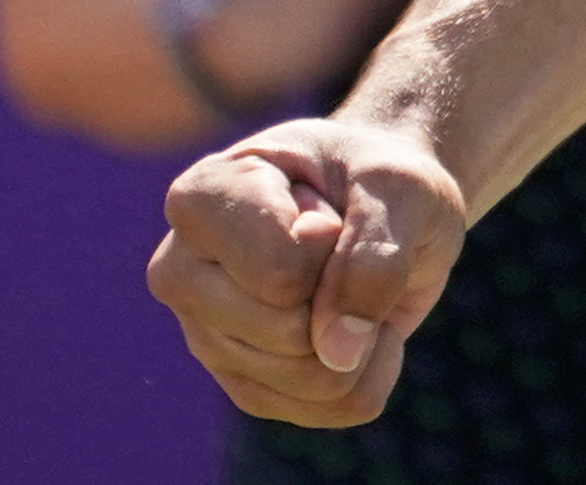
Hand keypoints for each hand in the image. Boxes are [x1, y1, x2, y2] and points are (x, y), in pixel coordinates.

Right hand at [148, 118, 466, 425]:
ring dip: (365, 332)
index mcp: (202, 200)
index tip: (333, 205)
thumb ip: (375, 257)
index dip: (338, 244)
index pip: (280, 273)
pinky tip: (354, 318)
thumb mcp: (402, 185)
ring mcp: (207, 337)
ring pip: (311, 379)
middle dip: (348, 293)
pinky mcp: (245, 384)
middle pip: (287, 334)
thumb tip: (336, 357)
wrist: (379, 197)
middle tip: (343, 243)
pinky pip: (331, 409)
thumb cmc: (379, 176)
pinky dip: (373, 366)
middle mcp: (182, 274)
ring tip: (346, 277)